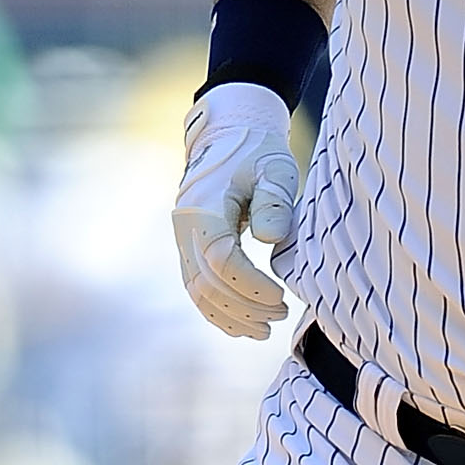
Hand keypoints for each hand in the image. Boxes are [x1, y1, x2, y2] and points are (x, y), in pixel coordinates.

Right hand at [174, 82, 297, 338]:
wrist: (229, 133)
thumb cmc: (258, 151)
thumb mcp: (274, 167)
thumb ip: (273, 201)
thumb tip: (268, 239)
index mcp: (204, 205)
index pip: (220, 258)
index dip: (250, 285)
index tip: (281, 297)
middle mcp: (185, 225)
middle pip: (206, 281)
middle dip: (244, 307)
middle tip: (282, 315)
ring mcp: (183, 238)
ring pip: (197, 291)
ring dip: (230, 316)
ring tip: (265, 331)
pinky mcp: (189, 246)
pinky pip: (196, 286)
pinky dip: (217, 310)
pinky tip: (244, 325)